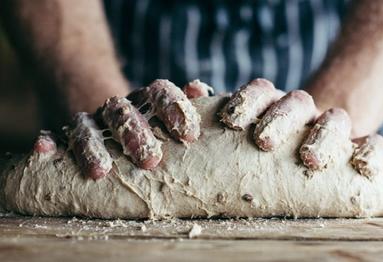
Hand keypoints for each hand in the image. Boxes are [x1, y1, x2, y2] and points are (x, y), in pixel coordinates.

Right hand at [32, 79, 209, 179]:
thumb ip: (184, 107)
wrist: (110, 117)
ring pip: (87, 126)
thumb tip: (200, 90)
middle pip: (123, 111)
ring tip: (100, 171)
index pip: (160, 92)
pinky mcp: (67, 135)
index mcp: (146, 101)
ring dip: (92, 147)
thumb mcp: (169, 116)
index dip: (173, 109)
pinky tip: (44, 152)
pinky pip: (53, 135)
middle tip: (149, 161)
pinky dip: (48, 142)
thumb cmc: (150, 126)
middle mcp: (118, 108)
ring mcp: (92, 121)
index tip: (188, 136)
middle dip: (135, 134)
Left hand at [219, 78, 382, 176]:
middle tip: (263, 141)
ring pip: (336, 119)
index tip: (231, 120)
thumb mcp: (243, 126)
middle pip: (296, 103)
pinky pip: (374, 143)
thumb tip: (191, 88)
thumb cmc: (269, 141)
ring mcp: (332, 126)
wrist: (312, 146)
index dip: (246, 101)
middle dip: (280, 119)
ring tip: (310, 158)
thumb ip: (218, 110)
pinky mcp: (360, 144)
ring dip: (324, 136)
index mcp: (271, 105)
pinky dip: (372, 153)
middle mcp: (302, 111)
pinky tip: (363, 167)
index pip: (260, 91)